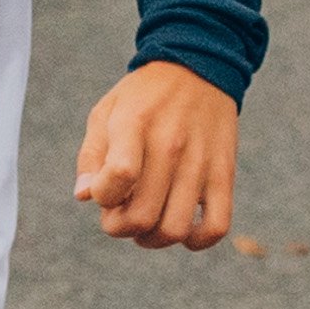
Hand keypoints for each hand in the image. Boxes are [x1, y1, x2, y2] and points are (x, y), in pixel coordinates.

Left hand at [71, 61, 238, 246]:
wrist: (200, 67)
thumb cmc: (144, 96)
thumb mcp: (107, 111)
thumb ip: (90, 155)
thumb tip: (85, 197)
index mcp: (135, 124)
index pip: (118, 177)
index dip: (103, 197)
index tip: (104, 190)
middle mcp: (170, 144)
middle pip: (142, 215)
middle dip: (120, 227)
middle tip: (119, 213)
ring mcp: (200, 161)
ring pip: (175, 228)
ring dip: (152, 238)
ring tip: (146, 224)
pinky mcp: (224, 173)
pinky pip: (216, 225)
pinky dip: (196, 241)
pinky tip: (182, 230)